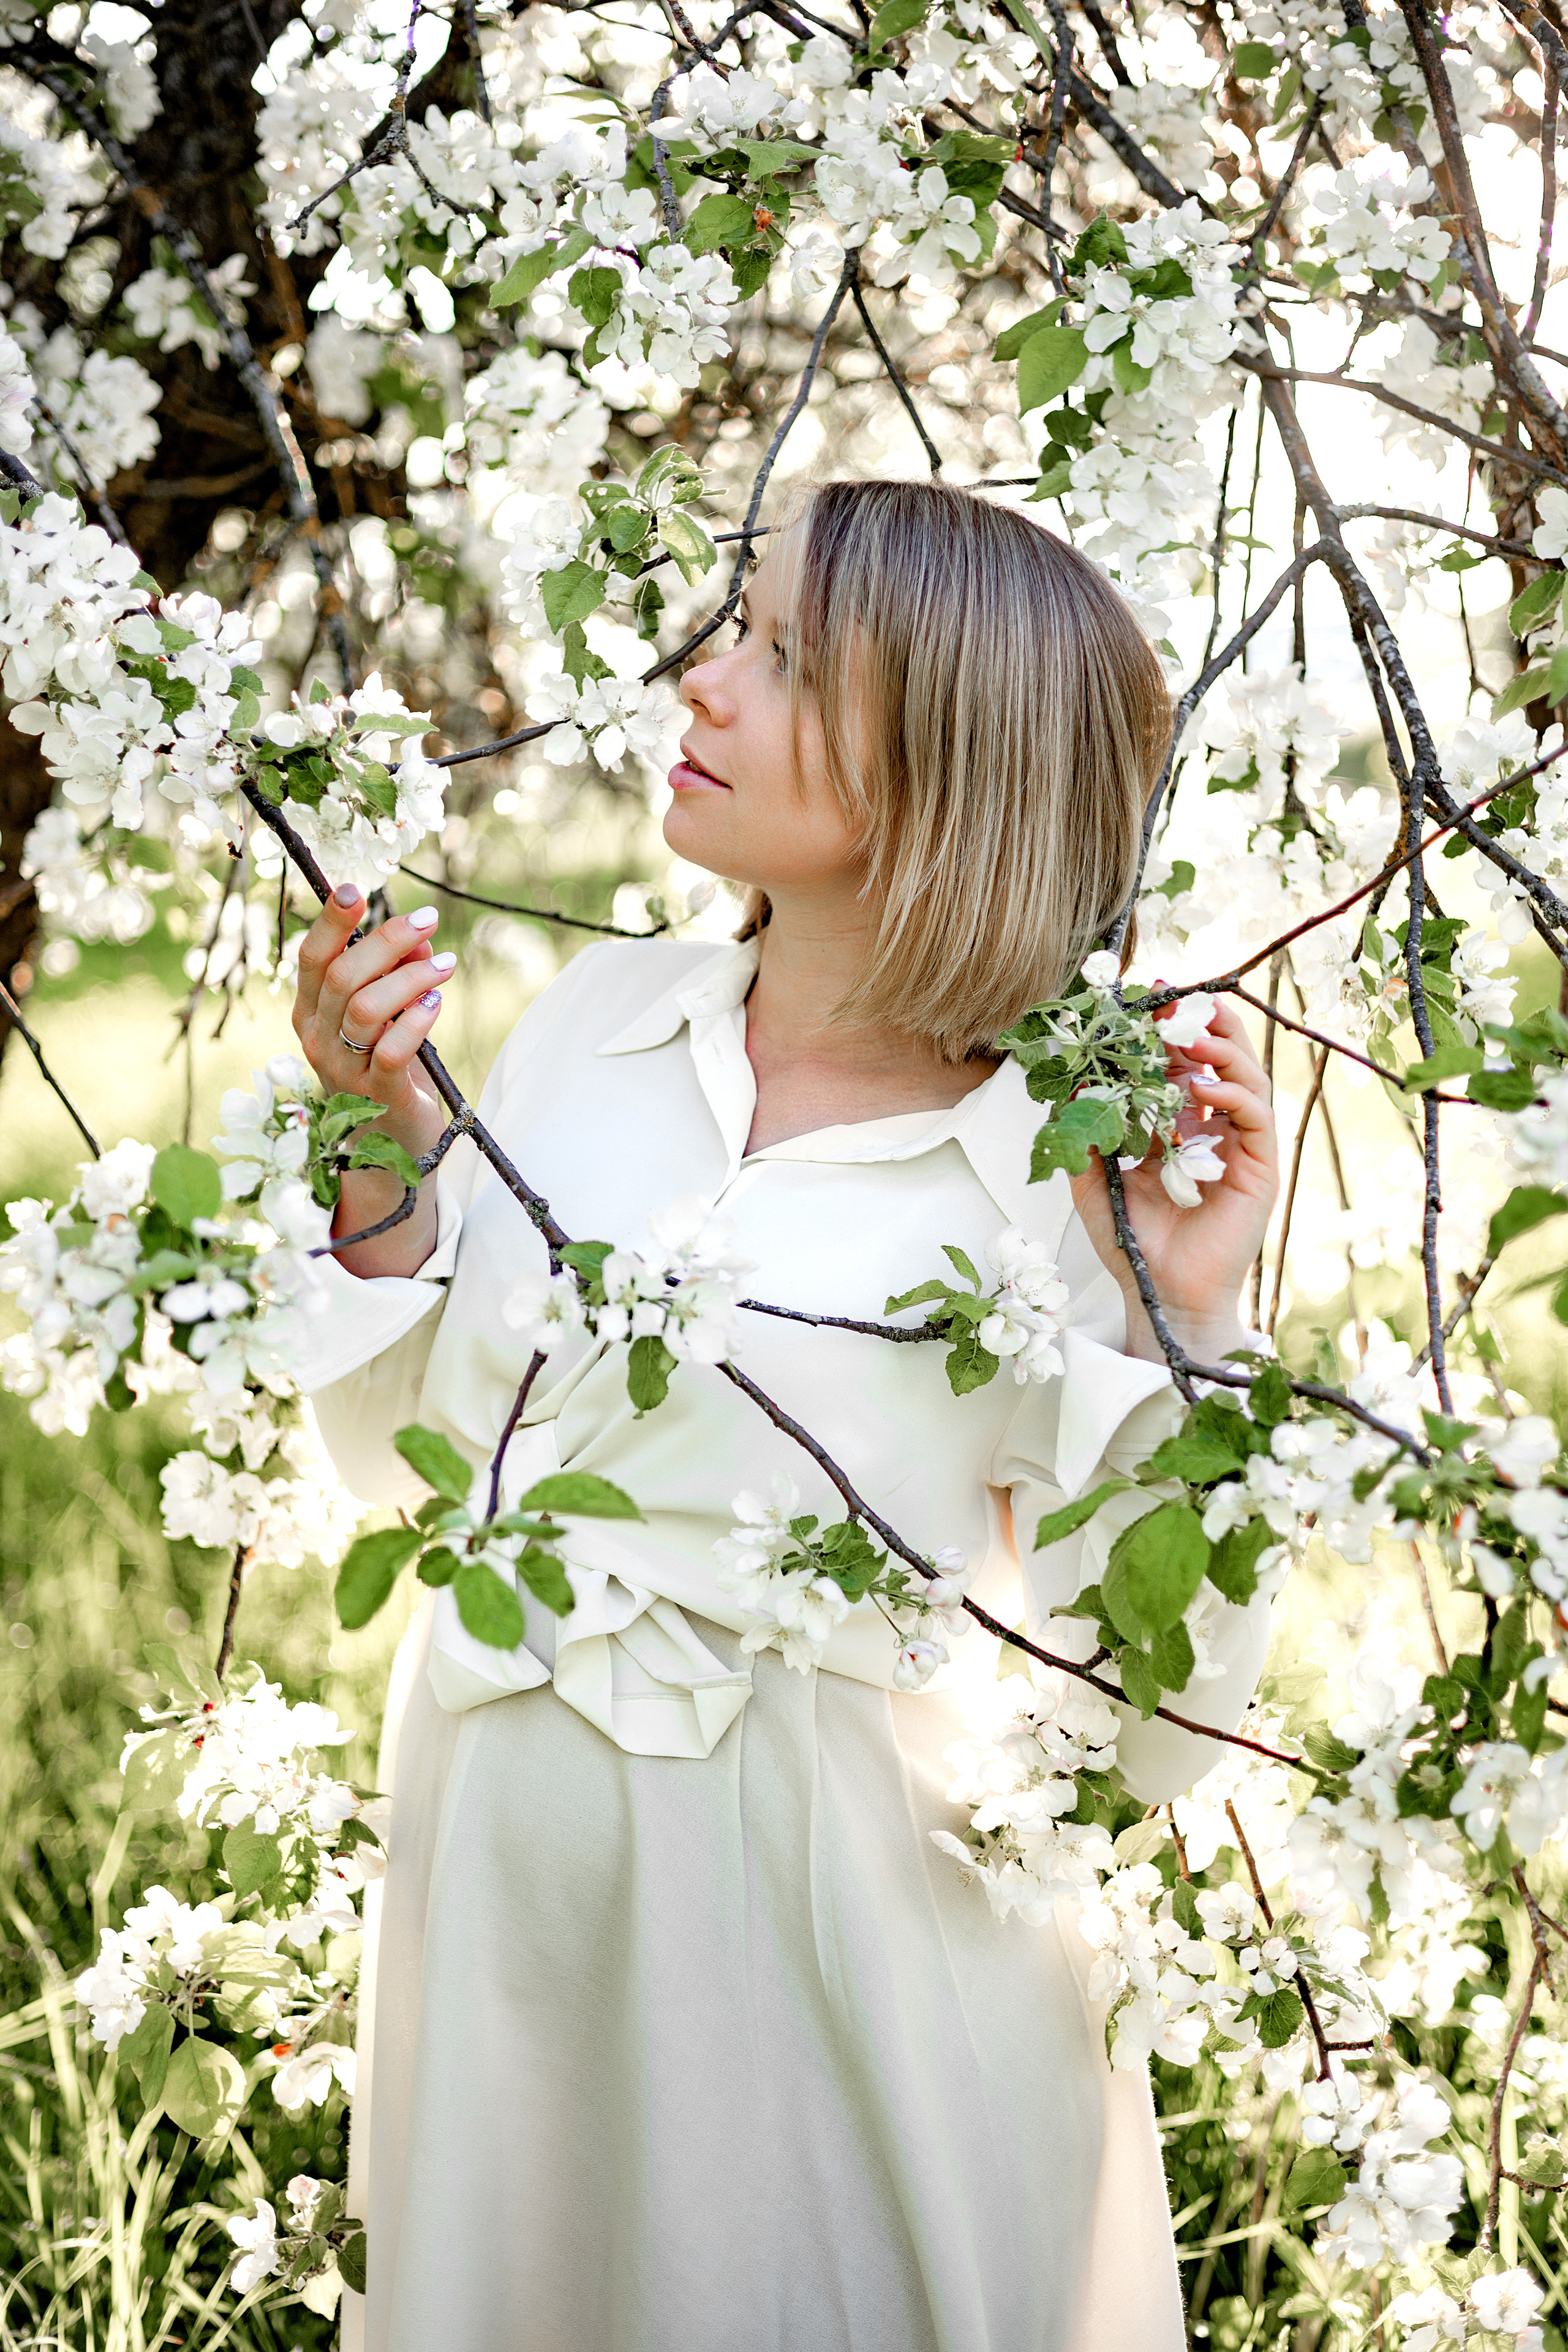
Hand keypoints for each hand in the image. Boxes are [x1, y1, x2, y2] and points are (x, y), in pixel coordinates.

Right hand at [292, 886, 453, 1274]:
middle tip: (429, 920)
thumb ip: (399, 971)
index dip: (331, 921)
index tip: (357, 890)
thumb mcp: (389, 1011)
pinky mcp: (376, 1094)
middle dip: (387, 940)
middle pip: (342, 975)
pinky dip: (415, 1022)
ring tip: (445, 965)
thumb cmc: (387, 1063)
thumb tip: (420, 935)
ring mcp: (342, 1069)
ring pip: (365, 1008)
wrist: (389, 1142)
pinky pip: (391, 1050)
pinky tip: (435, 1004)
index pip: (310, 958)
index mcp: (309, 1010)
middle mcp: (316, 1037)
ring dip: (410, 978)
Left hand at [1069, 994, 1278, 1366]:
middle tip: (1170, 1002)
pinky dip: (1232, 1093)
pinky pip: (1256, 1117)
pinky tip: (1202, 1085)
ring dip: (1219, 1049)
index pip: (1181, 1064)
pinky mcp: (1260, 1168)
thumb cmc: (1132, 1243)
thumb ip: (1084, 1138)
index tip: (1143, 1000)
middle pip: (1220, 1060)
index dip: (1167, 1032)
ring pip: (1246, 1077)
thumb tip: (1071, 1088)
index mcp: (1179, 1127)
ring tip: (1186, 1033)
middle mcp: (1214, 1130)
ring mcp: (1240, 1147)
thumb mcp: (1094, 1183)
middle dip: (1198, 1025)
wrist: (1160, 1295)